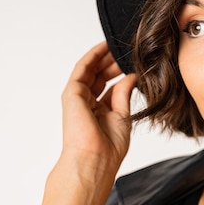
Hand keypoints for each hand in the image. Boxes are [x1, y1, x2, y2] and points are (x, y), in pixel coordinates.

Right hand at [60, 41, 136, 179]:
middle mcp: (87, 104)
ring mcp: (78, 98)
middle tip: (126, 49)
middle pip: (99, 76)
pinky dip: (92, 56)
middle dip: (112, 62)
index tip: (131, 61)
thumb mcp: (123, 116)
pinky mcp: (72, 94)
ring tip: (116, 44)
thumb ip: (124, 94)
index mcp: (99, 112)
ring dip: (103, 56)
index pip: (108, 86)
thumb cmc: (108, 148)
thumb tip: (131, 76)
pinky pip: (82, 69)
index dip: (119, 72)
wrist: (95, 160)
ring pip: (91, 70)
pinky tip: (104, 47)